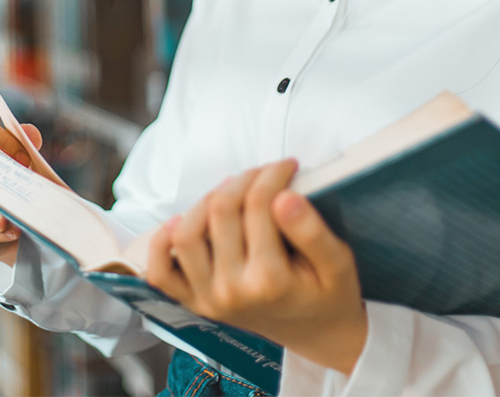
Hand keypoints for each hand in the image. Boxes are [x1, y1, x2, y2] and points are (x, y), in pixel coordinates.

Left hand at [147, 160, 367, 374]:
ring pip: (186, 233)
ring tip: (235, 191)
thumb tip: (284, 196)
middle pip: (222, 210)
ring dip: (207, 200)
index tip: (288, 166)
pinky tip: (184, 220)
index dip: (273, 174)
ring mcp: (208, 298)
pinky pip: (161, 273)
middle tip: (266, 173)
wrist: (318, 333)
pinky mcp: (196, 302)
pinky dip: (162, 243)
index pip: (259, 204)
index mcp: (269, 280)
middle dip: (245, 178)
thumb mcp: (338, 261)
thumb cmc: (329, 293)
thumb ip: (311, 230)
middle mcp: (232, 290)